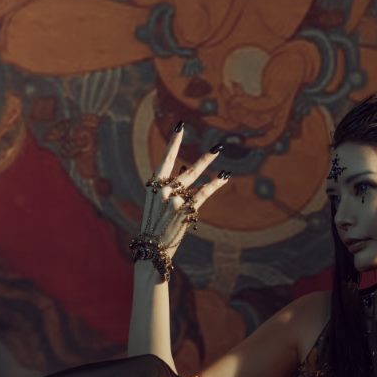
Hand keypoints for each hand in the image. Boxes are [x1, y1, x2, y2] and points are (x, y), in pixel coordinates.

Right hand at [132, 122, 230, 278]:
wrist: (151, 250)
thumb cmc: (153, 227)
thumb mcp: (155, 205)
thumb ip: (171, 187)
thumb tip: (188, 170)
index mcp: (153, 187)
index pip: (165, 161)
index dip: (173, 143)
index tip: (180, 127)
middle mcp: (163, 191)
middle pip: (187, 171)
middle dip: (204, 159)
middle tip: (217, 147)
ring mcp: (175, 200)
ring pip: (196, 182)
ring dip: (209, 167)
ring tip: (219, 151)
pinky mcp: (185, 211)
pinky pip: (203, 193)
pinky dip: (215, 184)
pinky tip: (224, 176)